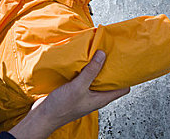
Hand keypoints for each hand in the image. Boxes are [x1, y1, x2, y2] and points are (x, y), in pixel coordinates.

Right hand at [8, 51, 129, 138]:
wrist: (43, 115)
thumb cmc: (62, 107)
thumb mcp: (78, 87)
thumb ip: (91, 71)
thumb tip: (103, 55)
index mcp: (101, 98)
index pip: (123, 88)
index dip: (126, 76)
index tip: (125, 62)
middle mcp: (95, 96)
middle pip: (109, 81)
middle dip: (110, 68)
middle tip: (111, 53)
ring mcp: (85, 93)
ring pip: (96, 78)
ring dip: (96, 67)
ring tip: (97, 53)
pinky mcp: (75, 90)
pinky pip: (84, 77)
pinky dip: (84, 69)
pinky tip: (81, 60)